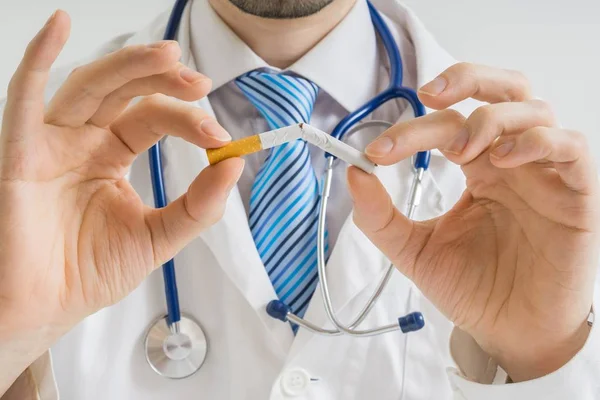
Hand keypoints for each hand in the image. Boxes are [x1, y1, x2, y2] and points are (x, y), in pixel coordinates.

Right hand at [0, 11, 241, 358]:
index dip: (188, 120)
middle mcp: (81, 142)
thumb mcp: (157, 237)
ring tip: (168, 56)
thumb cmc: (89, 273)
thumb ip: (197, 206)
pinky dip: (37, 57)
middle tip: (200, 82)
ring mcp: (51, 143)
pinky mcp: (21, 154)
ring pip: (90, 86)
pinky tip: (58, 25)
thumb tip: (234, 165)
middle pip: (125, 92)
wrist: (46, 309)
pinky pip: (23, 98)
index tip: (222, 138)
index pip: (152, 119)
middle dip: (163, 80)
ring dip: (128, 65)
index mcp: (111, 156)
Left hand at [347, 63, 599, 381]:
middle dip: (466, 78)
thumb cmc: (472, 287)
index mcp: (477, 166)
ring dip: (492, 119)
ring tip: (463, 151)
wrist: (511, 330)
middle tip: (428, 95)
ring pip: (533, 111)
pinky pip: (570, 147)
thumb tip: (353, 172)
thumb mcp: (415, 250)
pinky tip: (503, 161)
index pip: (448, 124)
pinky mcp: (576, 193)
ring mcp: (545, 173)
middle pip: (501, 91)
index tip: (376, 152)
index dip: (412, 129)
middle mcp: (511, 160)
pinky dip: (536, 142)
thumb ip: (381, 216)